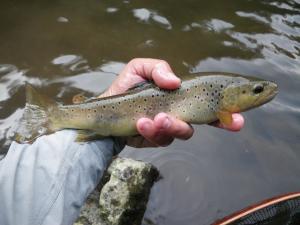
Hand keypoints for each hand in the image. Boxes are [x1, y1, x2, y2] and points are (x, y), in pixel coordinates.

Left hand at [100, 58, 243, 147]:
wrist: (105, 110)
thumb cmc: (125, 87)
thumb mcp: (139, 68)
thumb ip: (158, 68)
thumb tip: (175, 81)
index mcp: (182, 96)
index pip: (211, 103)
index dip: (228, 111)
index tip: (240, 117)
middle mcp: (180, 112)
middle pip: (207, 121)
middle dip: (216, 122)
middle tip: (223, 122)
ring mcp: (169, 128)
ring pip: (184, 132)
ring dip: (173, 125)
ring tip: (157, 117)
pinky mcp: (156, 139)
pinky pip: (162, 138)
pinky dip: (153, 130)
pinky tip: (141, 122)